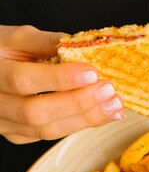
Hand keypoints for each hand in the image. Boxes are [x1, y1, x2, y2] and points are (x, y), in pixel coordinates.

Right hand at [0, 25, 124, 143]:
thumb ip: (44, 40)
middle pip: (35, 112)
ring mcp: (3, 124)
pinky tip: (104, 115)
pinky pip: (49, 134)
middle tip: (109, 91)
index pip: (23, 80)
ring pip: (44, 130)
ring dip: (85, 119)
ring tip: (114, 106)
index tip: (92, 73)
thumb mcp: (14, 37)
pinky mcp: (17, 134)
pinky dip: (80, 125)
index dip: (58, 79)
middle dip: (77, 103)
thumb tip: (78, 44)